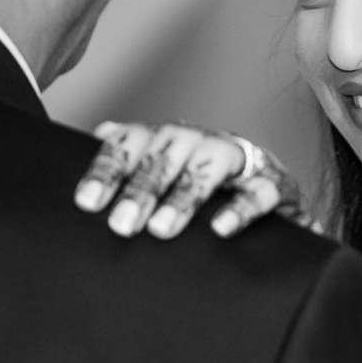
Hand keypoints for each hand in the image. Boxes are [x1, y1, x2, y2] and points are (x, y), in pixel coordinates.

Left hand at [73, 121, 307, 238]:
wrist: (273, 193)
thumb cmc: (209, 186)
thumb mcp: (167, 173)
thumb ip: (134, 159)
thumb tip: (100, 133)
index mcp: (169, 139)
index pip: (132, 141)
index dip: (108, 169)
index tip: (87, 203)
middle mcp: (201, 141)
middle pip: (167, 153)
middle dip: (141, 189)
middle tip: (121, 224)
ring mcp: (240, 160)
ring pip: (209, 166)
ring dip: (182, 197)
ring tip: (160, 229)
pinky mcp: (274, 185)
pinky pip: (260, 191)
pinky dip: (241, 209)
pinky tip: (220, 228)